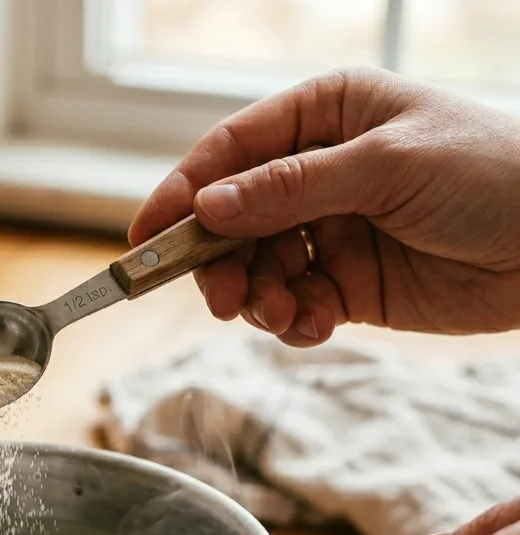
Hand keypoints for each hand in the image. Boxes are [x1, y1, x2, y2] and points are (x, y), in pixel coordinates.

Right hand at [129, 68, 519, 344]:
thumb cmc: (491, 174)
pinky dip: (294, 321)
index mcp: (325, 116)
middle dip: (219, 263)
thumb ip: (290, 188)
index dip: (181, 194)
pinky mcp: (346, 282)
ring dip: (259, 300)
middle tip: (222, 298)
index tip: (144, 239)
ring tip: (287, 314)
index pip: (230, 152)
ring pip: (255, 270)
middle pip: (231, 219)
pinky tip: (318, 323)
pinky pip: (293, 305)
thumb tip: (208, 207)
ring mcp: (330, 230)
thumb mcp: (385, 166)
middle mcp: (318, 171)